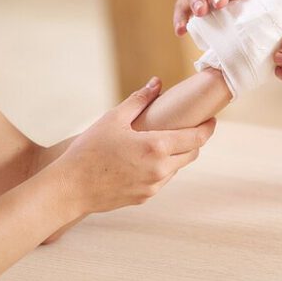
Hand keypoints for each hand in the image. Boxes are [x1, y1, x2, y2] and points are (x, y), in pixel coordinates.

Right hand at [55, 78, 216, 215]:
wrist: (70, 188)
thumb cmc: (89, 150)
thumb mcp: (114, 119)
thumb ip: (139, 100)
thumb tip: (156, 82)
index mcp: (156, 148)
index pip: (196, 138)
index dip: (208, 128)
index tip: (212, 119)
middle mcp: (160, 170)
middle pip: (192, 154)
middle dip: (193, 140)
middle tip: (188, 127)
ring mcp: (153, 187)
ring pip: (176, 168)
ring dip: (175, 155)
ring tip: (161, 141)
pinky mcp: (144, 198)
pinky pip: (161, 180)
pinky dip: (160, 168)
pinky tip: (144, 159)